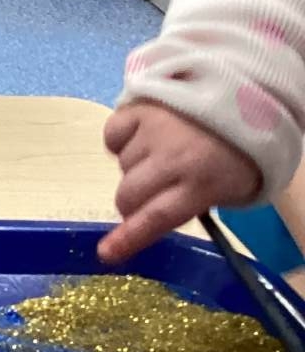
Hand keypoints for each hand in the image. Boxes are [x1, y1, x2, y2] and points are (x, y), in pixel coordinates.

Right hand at [98, 101, 261, 263]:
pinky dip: (120, 141)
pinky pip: (113, 135)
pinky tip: (140, 138)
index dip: (129, 238)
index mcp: (200, 184)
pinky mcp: (140, 107)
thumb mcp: (227, 190)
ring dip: (134, 169)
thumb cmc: (237, 154)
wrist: (245, 97)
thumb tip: (145, 222)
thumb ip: (188, 207)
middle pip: (128, 196)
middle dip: (131, 205)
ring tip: (159, 156)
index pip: (156, 218)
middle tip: (147, 197)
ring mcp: (152, 130)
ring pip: (121, 166)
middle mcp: (172, 159)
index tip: (106, 254)